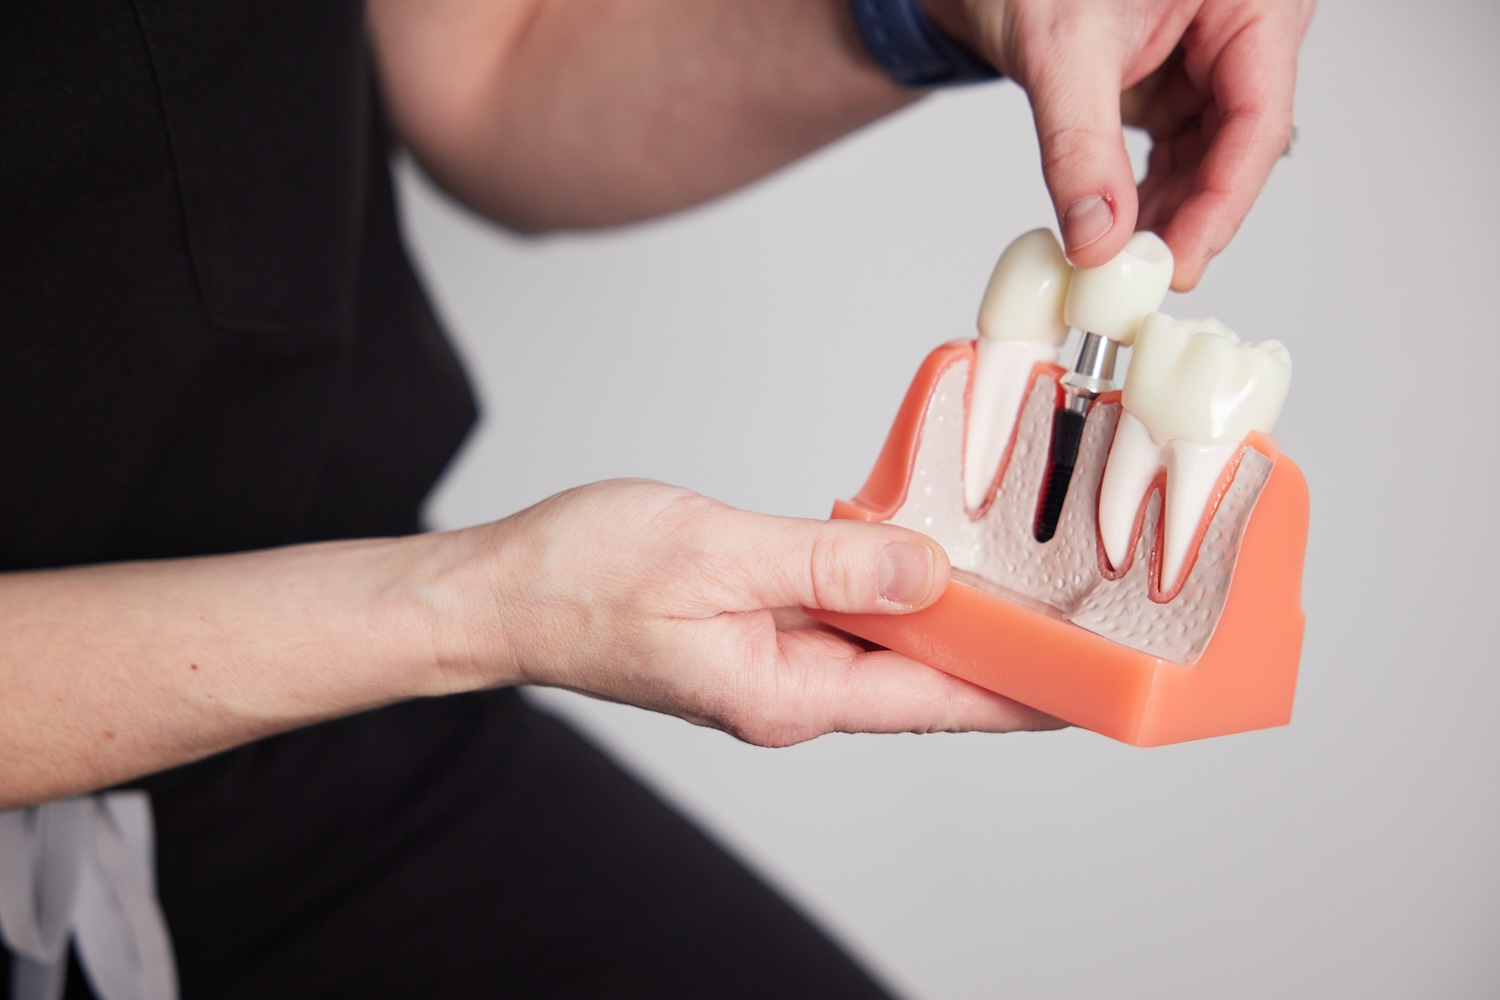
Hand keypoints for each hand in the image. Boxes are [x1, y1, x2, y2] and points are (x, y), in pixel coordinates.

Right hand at [458, 480, 1058, 745]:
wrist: (502, 591)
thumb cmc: (582, 577)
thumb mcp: (716, 554)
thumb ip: (827, 564)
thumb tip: (925, 572)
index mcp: (783, 690)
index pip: (930, 699)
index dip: (1017, 692)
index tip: (1091, 686)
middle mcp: (787, 693)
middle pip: (918, 683)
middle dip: (999, 658)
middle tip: (1082, 627)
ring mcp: (769, 668)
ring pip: (884, 652)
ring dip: (949, 626)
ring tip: (1024, 597)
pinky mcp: (753, 638)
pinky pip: (842, 625)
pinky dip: (891, 599)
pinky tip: (921, 570)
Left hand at [931, 0, 1314, 288]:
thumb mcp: (1059, 51)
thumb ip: (1079, 148)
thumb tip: (1096, 236)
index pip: (1258, 117)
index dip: (1221, 202)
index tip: (1180, 262)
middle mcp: (1243, 25)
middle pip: (1240, 144)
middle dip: (1191, 215)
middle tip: (1144, 275)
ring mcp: (1212, 57)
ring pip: (1209, 156)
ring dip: (1167, 212)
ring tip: (1122, 259)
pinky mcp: (1178, 82)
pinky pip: (1179, 151)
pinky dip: (1147, 194)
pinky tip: (1118, 230)